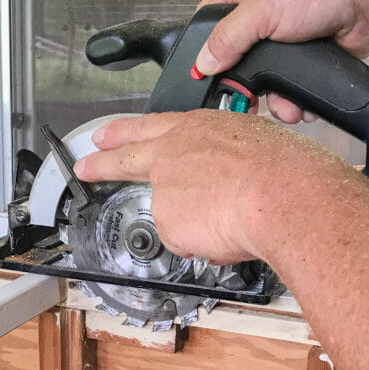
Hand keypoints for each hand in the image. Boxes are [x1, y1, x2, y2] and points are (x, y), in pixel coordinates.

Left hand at [72, 110, 323, 264]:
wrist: (280, 192)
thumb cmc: (282, 169)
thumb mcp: (255, 146)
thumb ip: (227, 163)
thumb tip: (227, 184)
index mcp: (196, 128)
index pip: (150, 127)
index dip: (125, 132)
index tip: (107, 136)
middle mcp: (173, 154)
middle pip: (126, 157)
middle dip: (102, 161)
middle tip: (85, 164)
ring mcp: (165, 187)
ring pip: (173, 213)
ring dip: (189, 222)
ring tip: (226, 222)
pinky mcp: (166, 220)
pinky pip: (187, 240)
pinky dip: (206, 243)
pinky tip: (228, 233)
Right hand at [197, 0, 368, 122]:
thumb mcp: (261, 10)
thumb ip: (228, 37)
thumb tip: (202, 63)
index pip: (208, 19)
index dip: (202, 47)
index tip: (202, 74)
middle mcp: (261, 12)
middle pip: (235, 57)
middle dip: (241, 84)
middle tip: (243, 102)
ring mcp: (284, 37)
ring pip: (263, 78)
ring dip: (271, 98)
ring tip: (283, 106)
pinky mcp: (304, 57)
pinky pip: (288, 85)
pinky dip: (293, 99)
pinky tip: (300, 104)